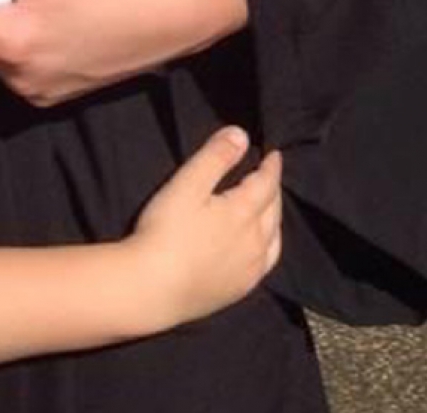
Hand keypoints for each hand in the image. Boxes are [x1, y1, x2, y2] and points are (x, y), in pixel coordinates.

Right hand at [126, 127, 284, 326]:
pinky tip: (259, 249)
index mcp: (244, 212)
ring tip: (269, 209)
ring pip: (274, 239)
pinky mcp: (239, 290)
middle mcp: (255, 241)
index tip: (274, 154)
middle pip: (274, 210)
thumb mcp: (187, 185)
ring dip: (274, 219)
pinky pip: (266, 264)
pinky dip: (268, 248)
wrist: (152, 288)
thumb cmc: (165, 232)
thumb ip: (215, 157)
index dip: (271, 166)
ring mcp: (249, 269)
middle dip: (273, 190)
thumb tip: (242, 135)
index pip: (267, 183)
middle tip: (269, 177)